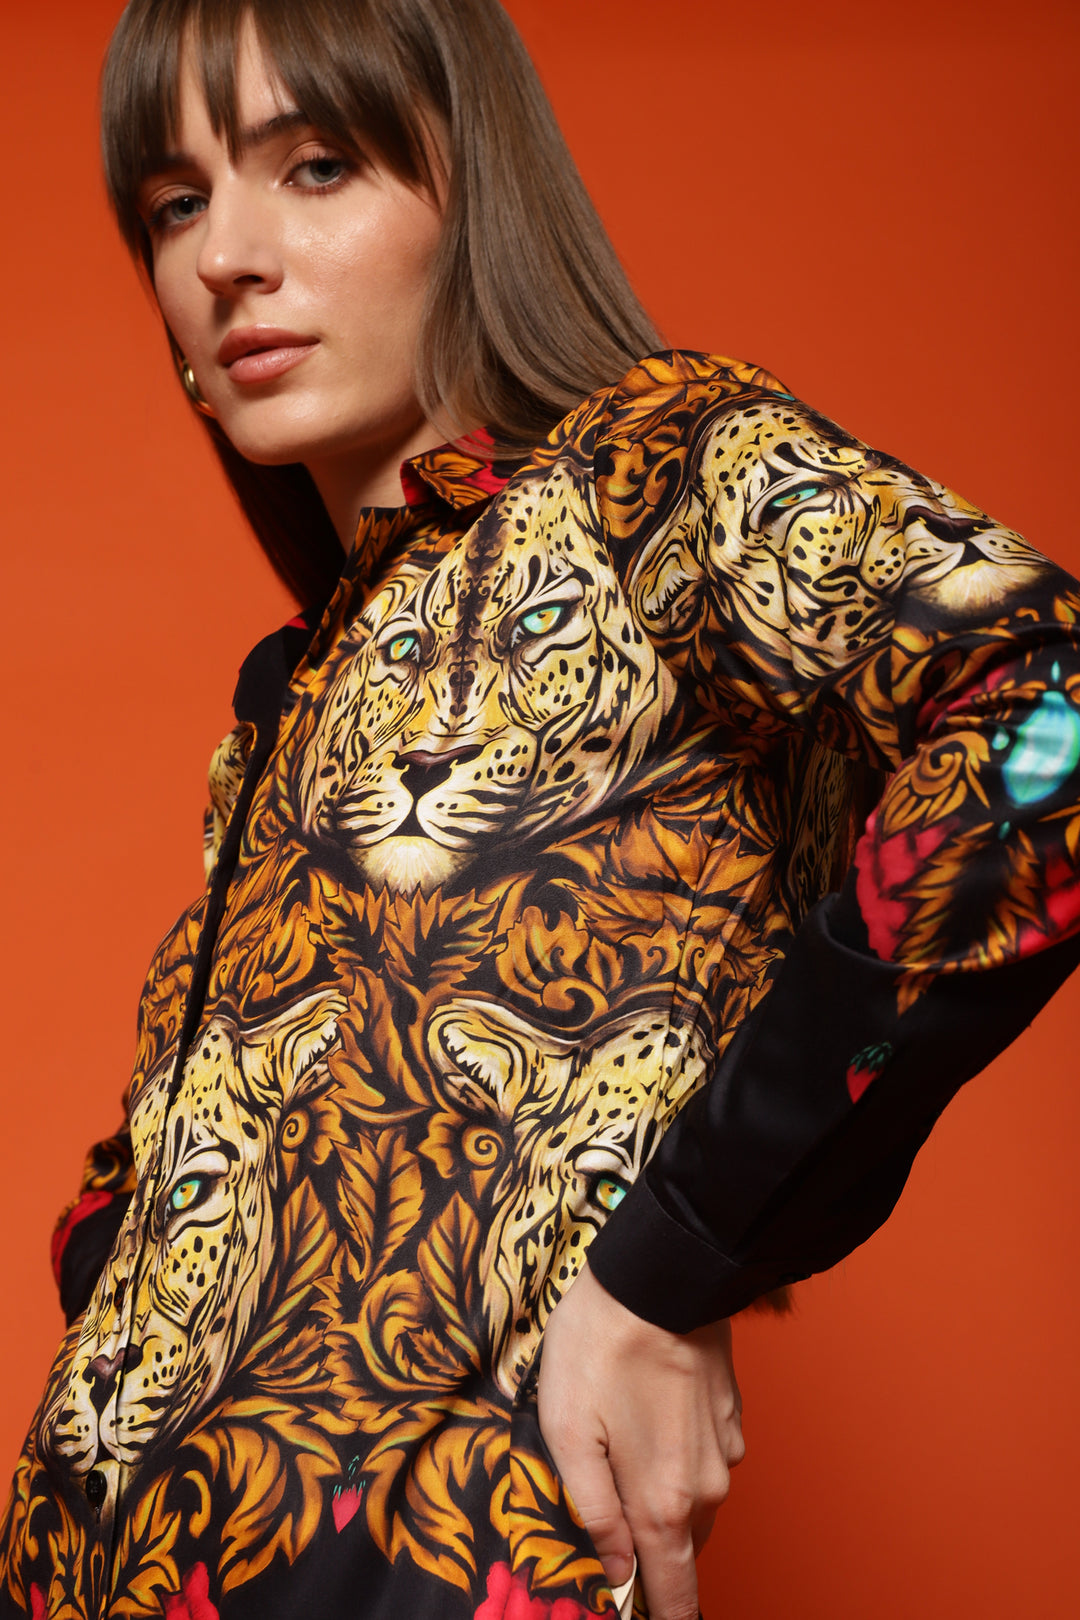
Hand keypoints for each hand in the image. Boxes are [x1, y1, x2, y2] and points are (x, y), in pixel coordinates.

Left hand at [537, 1262, 744, 1619]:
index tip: (636, 1613)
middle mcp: (708, 1486)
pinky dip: (676, 1454)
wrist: (659, 1275)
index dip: (657, 1615)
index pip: (675, 1594)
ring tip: (617, 1448)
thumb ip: (593, 1512)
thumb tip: (616, 1570)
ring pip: (692, 1501)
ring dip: (660, 1494)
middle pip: (680, 1549)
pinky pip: (702, 1459)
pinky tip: (644, 1415)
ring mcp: (725, 1449)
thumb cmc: (601, 1347)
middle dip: (648, 1549)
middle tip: (605, 1516)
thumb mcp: (567, 1431)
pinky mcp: (730, 1414)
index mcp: (665, 1502)